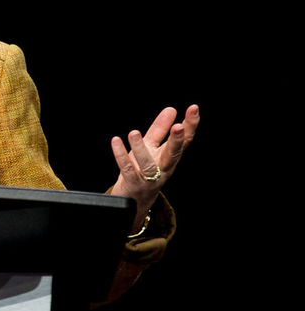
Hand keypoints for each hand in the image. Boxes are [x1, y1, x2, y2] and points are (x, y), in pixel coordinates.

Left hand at [110, 104, 199, 229]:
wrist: (133, 201)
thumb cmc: (144, 171)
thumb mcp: (152, 148)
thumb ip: (160, 130)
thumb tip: (171, 109)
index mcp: (171, 157)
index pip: (185, 140)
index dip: (190, 125)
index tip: (193, 108)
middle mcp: (163, 168)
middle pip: (173, 154)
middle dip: (177, 141)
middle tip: (178, 126)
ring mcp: (149, 178)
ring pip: (147, 164)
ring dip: (140, 148)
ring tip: (134, 133)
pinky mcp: (133, 184)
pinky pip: (127, 169)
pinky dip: (121, 155)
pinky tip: (116, 141)